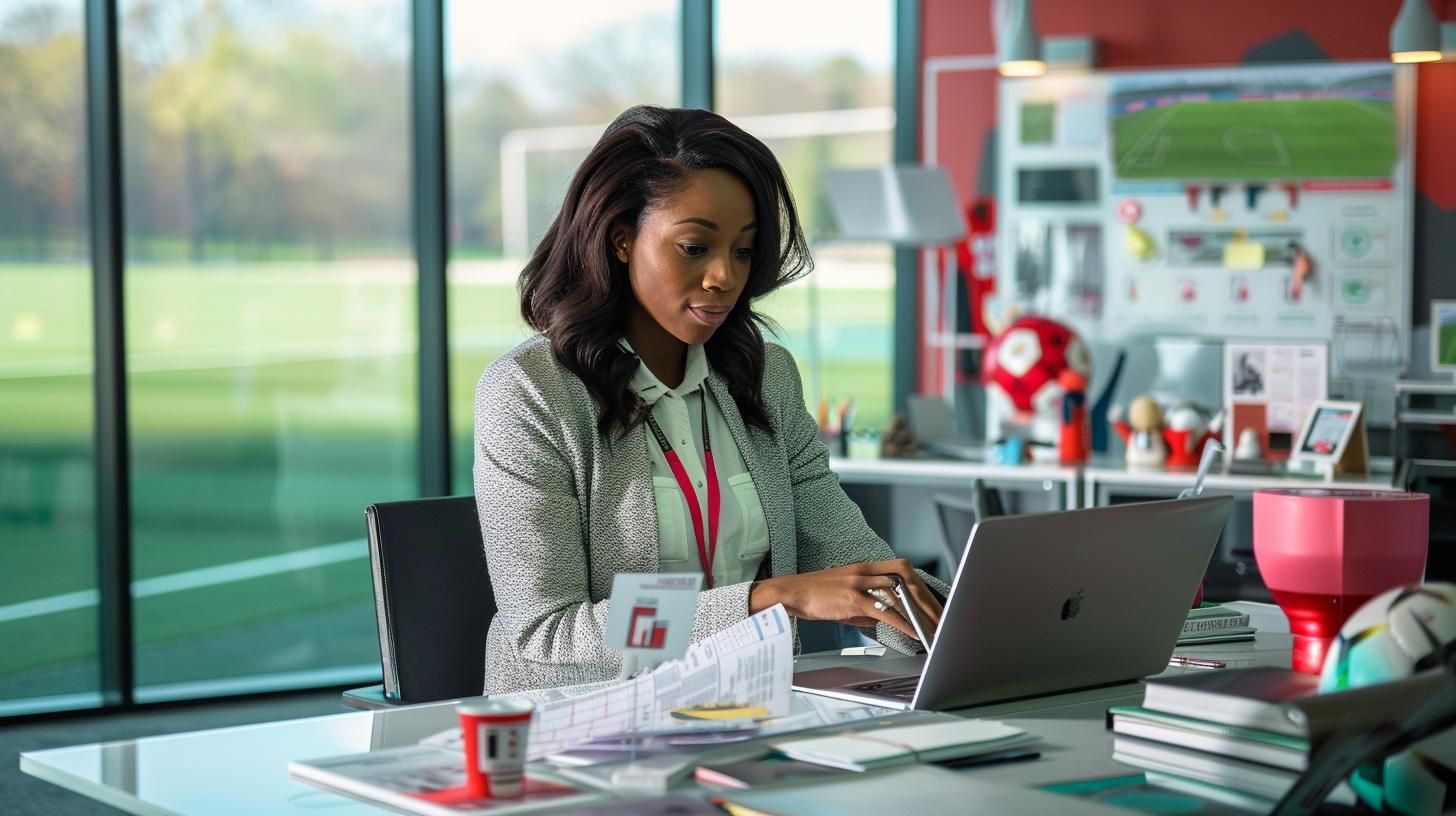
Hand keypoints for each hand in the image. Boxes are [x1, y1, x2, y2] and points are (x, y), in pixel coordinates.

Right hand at [748, 559, 943, 642]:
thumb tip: (885, 618)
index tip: (933, 604)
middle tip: (940, 617)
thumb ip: (867, 606)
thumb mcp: (845, 597)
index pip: (903, 571)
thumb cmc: (814, 595)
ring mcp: (858, 583)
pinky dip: (902, 622)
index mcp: (864, 567)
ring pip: (898, 593)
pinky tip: (913, 631)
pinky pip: (884, 610)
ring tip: (933, 627)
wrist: (790, 593)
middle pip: (906, 579)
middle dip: (926, 599)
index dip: (921, 587)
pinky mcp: (852, 598)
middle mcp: (864, 570)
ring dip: (919, 612)